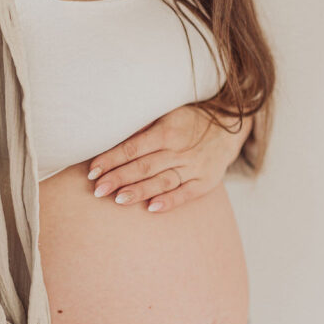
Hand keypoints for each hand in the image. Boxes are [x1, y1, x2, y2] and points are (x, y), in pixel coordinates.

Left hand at [86, 103, 250, 213]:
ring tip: (118, 199)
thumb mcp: (167, 114)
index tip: (93, 170)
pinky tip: (151, 208)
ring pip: (162, 181)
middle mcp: (180, 150)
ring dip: (139, 191)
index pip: (133, 147)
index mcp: (167, 130)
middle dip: (119, 178)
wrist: (230, 126)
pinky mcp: (206, 182)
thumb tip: (111, 137)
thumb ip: (143, 127)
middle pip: (145, 166)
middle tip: (97, 189)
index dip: (112, 158)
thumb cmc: (188, 120)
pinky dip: (169, 201)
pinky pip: (186, 194)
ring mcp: (194, 167)